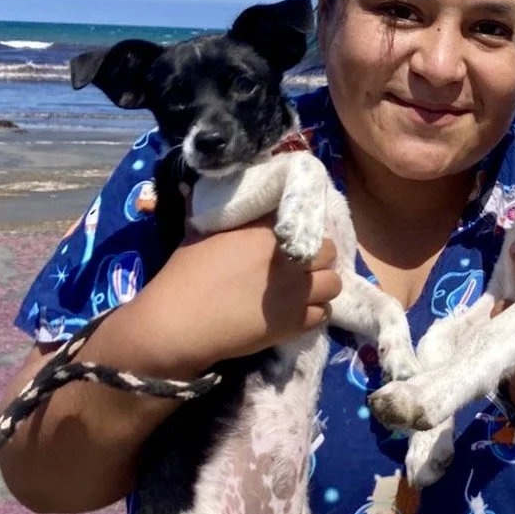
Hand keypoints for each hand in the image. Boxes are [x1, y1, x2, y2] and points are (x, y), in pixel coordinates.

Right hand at [114, 219, 342, 375]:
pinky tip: (299, 311)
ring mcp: (297, 293)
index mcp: (269, 232)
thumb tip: (207, 190)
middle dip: (317, 256)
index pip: (305, 221)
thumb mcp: (199, 233)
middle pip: (328, 250)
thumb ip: (217, 214)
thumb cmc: (184, 275)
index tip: (292, 237)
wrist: (180, 323)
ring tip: (305, 289)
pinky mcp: (296, 323)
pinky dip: (316, 311)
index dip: (301, 229)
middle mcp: (291, 259)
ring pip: (334, 283)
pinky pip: (324, 314)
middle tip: (300, 264)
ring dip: (322, 284)